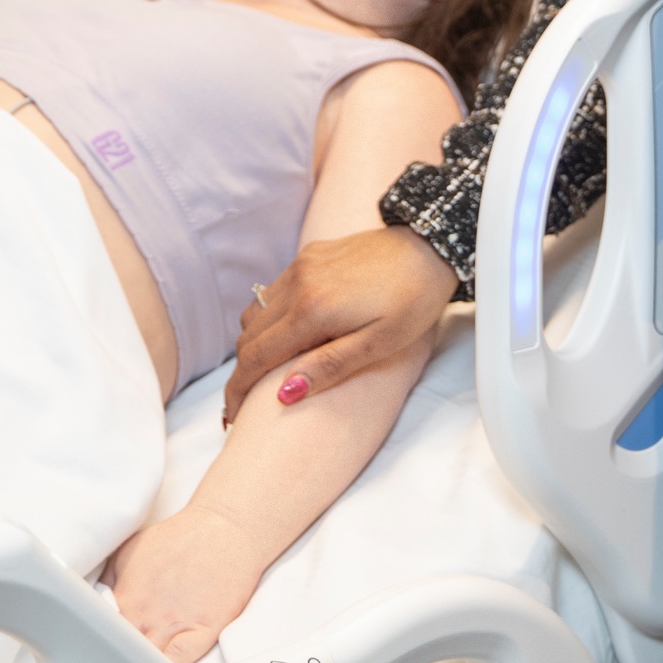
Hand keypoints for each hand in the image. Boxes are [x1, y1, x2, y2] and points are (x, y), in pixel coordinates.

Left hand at [105, 504, 267, 662]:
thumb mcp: (130, 549)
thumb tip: (95, 598)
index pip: (102, 634)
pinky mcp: (205, 631)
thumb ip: (109, 578)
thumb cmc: (181, 537)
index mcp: (127, 597)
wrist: (224, 530)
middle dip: (116, 661)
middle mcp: (149, 615)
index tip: (96, 649)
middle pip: (123, 653)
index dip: (97, 643)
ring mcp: (177, 625)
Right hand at [223, 224, 457, 421]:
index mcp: (313, 310)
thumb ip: (330, 366)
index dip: (238, 389)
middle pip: (249, 335)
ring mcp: (301, 266)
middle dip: (243, 370)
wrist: (430, 246)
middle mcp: (298, 283)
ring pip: (256, 311)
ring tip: (269, 370)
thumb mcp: (380, 343)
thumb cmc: (414, 300)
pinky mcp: (309, 255)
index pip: (256, 356)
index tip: (232, 416)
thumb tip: (284, 393)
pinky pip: (274, 291)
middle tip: (248, 401)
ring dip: (256, 342)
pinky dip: (271, 317)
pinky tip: (291, 334)